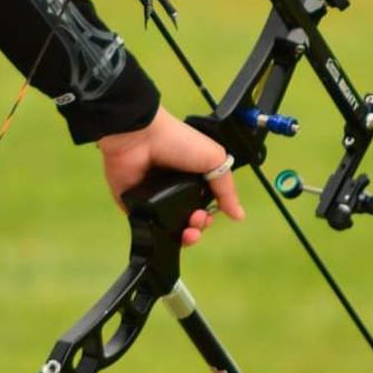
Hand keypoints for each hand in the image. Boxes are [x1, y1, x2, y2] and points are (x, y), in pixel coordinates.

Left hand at [95, 105, 244, 247]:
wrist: (140, 137)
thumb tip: (239, 215)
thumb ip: (227, 189)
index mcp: (191, 177)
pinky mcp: (133, 205)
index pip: (203, 205)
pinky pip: (145, 225)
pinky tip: (163, 233)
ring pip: (168, 227)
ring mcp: (152, 198)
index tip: (209, 216)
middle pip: (188, 220)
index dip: (209, 216)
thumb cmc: (178, 141)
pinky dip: (154, 233)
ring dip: (180, 235)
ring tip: (186, 231)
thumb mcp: (214, 159)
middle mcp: (172, 188)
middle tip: (196, 220)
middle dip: (197, 227)